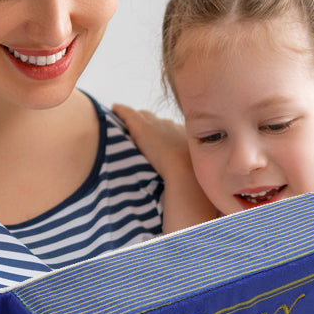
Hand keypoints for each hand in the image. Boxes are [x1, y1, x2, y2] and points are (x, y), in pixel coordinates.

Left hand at [114, 103, 218, 232]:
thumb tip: (198, 204)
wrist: (187, 179)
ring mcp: (159, 127)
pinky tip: (114, 109)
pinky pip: (129, 114)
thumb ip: (192, 183)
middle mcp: (175, 130)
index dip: (165, 135)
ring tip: (125, 122)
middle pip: (160, 123)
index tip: (159, 143)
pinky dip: (121, 112)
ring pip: (145, 117)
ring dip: (137, 120)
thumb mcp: (198, 184)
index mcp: (189, 141)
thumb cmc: (195, 189)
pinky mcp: (143, 128)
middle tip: (143, 133)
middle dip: (152, 126)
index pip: (174, 132)